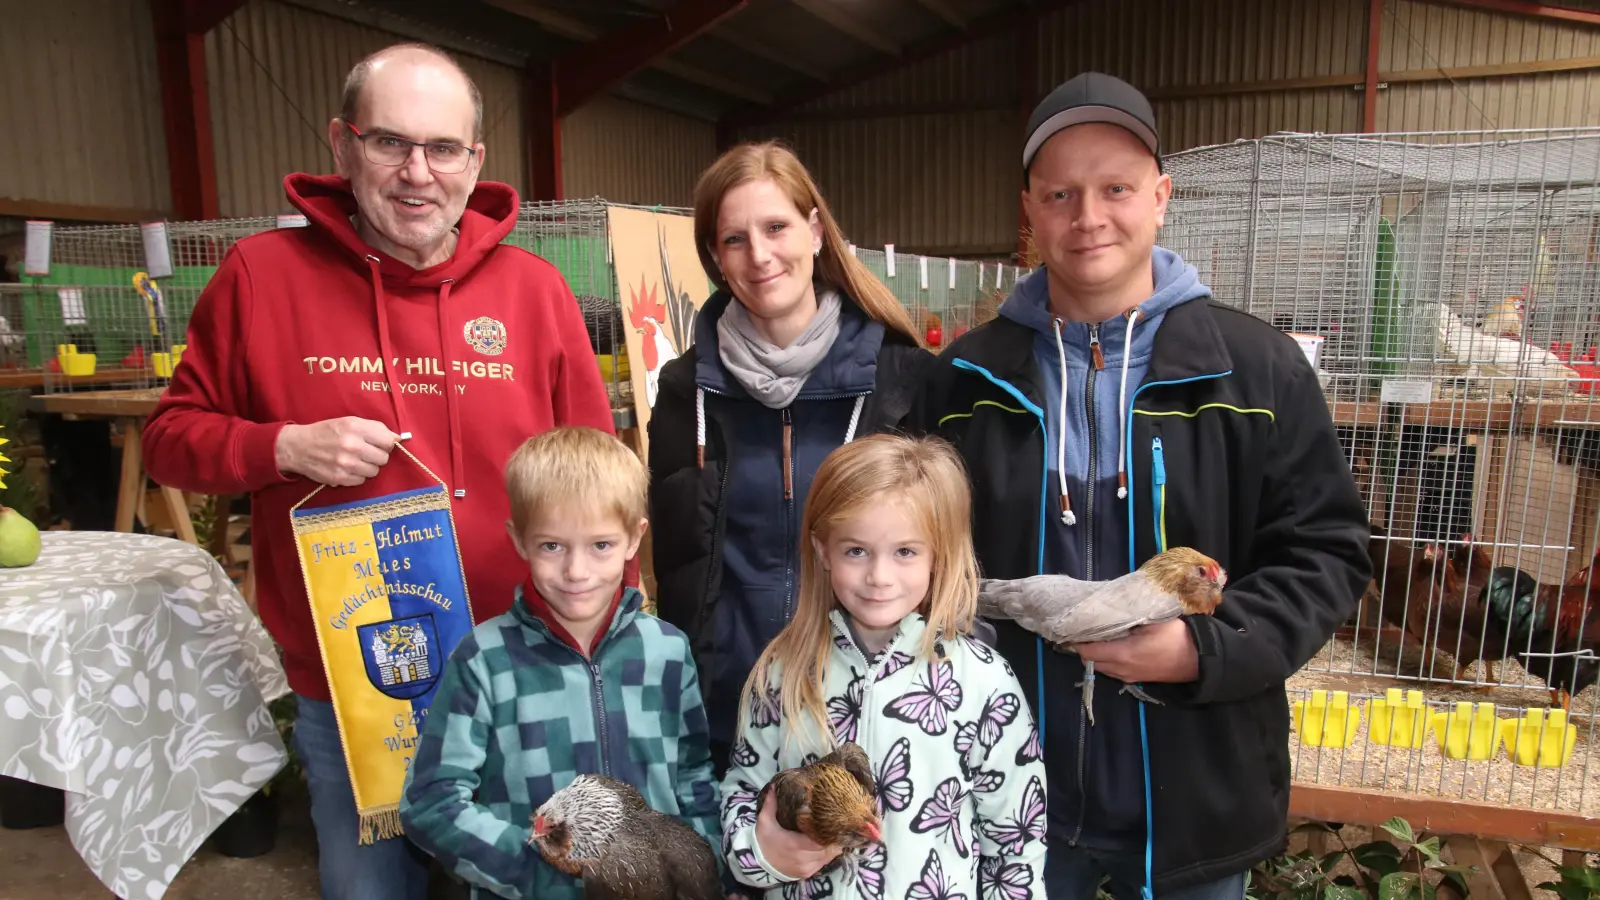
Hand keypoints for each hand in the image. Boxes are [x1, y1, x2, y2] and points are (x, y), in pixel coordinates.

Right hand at [275, 417, 399, 486]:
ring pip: (374, 471)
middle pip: (383, 458)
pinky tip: (347, 468)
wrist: (297, 447)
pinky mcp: (340, 478)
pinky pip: (361, 480)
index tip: (381, 444)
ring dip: (368, 466)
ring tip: (355, 460)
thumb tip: (399, 438)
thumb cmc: (326, 432)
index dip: (387, 444)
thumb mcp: (349, 422)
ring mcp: (346, 464)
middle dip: (377, 455)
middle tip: (366, 452)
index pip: (388, 441)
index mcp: (355, 427)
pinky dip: (357, 475)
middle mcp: (352, 445)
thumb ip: (375, 428)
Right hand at [752, 786, 839, 880]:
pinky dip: (826, 855)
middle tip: (835, 825)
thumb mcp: (765, 821)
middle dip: (832, 838)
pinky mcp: (807, 874)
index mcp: (795, 844)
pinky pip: (823, 864)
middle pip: (827, 848)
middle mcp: (803, 858)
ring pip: (828, 857)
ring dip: (831, 846)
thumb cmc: (763, 840)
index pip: (820, 840)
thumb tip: (774, 785)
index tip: (831, 821)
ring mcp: (806, 868)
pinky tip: (826, 846)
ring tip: (833, 834)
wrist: (757, 863)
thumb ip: (771, 804)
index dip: (828, 831)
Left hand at [1072, 618, 1198, 683]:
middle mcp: (1121, 670)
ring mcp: (1129, 677)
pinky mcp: (1138, 679)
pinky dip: (1108, 660)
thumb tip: (1106, 610)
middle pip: (1090, 662)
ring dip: (1096, 654)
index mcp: (1122, 654)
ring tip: (1098, 636)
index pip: (1087, 651)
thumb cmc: (1176, 636)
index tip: (1073, 627)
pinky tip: (1114, 645)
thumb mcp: (1151, 620)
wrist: (1199, 659)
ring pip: (1102, 668)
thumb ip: (1126, 617)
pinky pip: (1114, 671)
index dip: (1077, 640)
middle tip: (1084, 629)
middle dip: (1084, 647)